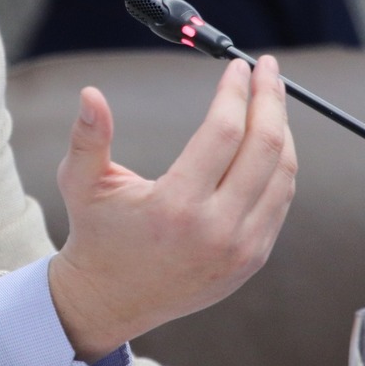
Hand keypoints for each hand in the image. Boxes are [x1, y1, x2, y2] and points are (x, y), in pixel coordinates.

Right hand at [47, 56, 296, 360]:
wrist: (112, 299)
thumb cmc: (96, 233)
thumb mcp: (81, 183)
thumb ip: (88, 136)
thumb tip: (91, 93)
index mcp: (175, 207)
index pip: (224, 133)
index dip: (235, 92)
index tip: (238, 66)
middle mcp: (216, 230)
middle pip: (265, 148)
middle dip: (270, 99)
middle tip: (267, 68)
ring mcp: (241, 248)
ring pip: (282, 174)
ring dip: (282, 128)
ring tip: (270, 98)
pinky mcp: (252, 258)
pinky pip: (280, 200)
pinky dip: (280, 164)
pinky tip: (270, 139)